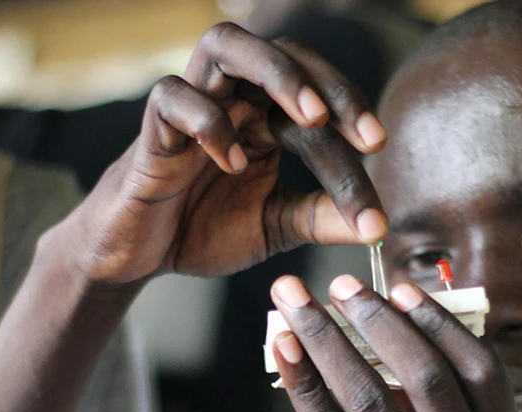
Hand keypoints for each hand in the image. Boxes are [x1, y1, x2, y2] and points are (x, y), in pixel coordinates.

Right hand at [56, 23, 388, 284]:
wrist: (138, 257)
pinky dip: (208, 121)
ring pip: (225, 43)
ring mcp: (192, 107)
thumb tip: (377, 226)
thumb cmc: (202, 228)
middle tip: (366, 136)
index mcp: (265, 116)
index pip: (318, 98)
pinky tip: (235, 162)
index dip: (354, 116)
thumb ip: (319, 218)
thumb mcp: (274, 226)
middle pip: (283, 54)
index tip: (382, 153)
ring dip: (276, 73)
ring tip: (311, 119)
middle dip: (331, 87)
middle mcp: (232, 98)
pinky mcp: (151, 130)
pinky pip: (172, 97)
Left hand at [270, 275, 521, 411]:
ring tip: (294, 305)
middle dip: (374, 319)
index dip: (436, 320)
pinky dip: (305, 390)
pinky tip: (285, 357)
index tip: (399, 287)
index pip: (478, 367)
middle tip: (337, 282)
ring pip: (370, 399)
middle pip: (422, 373)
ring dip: (326, 343)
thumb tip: (400, 355)